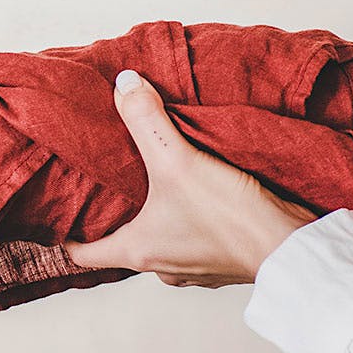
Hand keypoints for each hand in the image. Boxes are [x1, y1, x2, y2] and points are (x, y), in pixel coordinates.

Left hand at [66, 69, 317, 287]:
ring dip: (159, 221)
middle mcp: (161, 267)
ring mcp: (195, 269)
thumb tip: (124, 84)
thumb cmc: (229, 216)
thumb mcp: (178, 160)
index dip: (67, 237)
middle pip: (124, 246)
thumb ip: (147, 121)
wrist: (292, 248)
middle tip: (113, 190)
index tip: (60, 221)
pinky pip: (198, 243)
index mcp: (136, 252)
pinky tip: (203, 199)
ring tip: (158, 187)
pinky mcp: (226, 262)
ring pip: (163, 244)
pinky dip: (193, 224)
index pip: (82, 255)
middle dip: (118, 220)